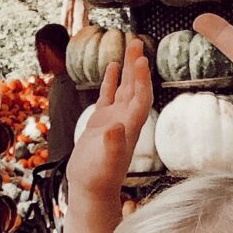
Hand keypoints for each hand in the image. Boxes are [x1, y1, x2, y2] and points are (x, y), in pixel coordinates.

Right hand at [67, 41, 150, 196]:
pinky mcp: (100, 123)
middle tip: (137, 42)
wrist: (90, 189)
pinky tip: (112, 66)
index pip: (140, 98)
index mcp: (129, 127)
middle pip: (135, 87)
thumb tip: (116, 127)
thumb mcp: (104, 162)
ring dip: (127, 68)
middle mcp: (125, 120)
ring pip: (123, 88)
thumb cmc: (98, 178)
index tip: (141, 60)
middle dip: (137, 65)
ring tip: (129, 47)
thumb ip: (112, 144)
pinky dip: (111, 81)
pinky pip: (108, 96)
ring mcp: (113, 120)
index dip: (142, 80)